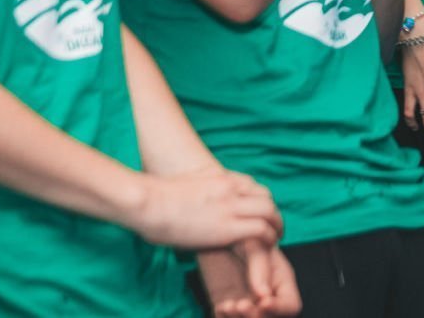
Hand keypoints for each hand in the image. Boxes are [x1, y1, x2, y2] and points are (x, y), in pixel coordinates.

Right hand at [125, 167, 281, 249]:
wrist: (148, 202)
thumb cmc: (153, 198)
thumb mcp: (182, 184)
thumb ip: (195, 188)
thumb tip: (186, 198)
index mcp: (219, 178)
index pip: (252, 185)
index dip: (259, 200)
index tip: (258, 211)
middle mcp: (230, 189)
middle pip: (266, 197)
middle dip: (273, 212)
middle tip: (273, 225)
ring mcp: (231, 207)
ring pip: (269, 212)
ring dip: (276, 225)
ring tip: (275, 237)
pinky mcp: (228, 228)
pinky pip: (260, 230)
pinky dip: (268, 238)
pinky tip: (268, 245)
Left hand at [198, 239, 300, 316]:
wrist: (210, 232)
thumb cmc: (237, 231)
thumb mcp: (252, 243)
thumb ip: (261, 267)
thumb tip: (264, 296)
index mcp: (280, 280)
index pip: (291, 306)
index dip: (279, 309)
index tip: (263, 302)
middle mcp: (265, 296)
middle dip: (256, 317)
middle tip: (240, 304)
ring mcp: (246, 303)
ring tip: (228, 305)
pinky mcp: (226, 306)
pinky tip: (221, 306)